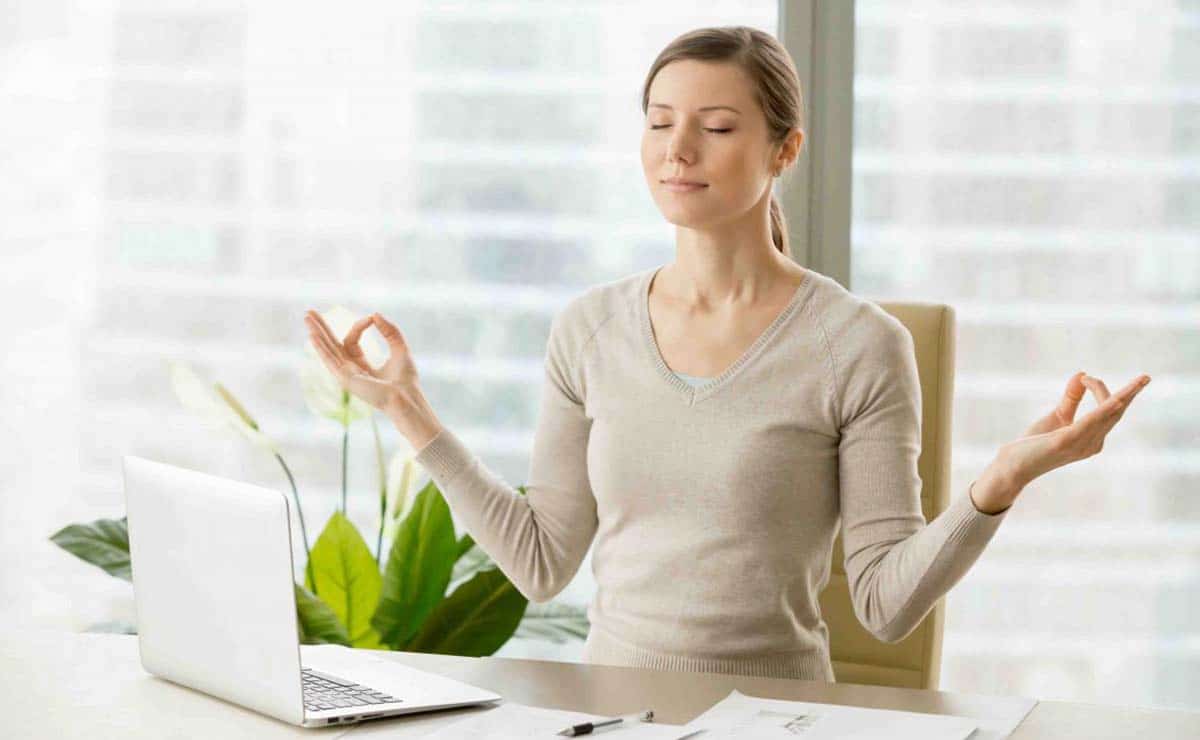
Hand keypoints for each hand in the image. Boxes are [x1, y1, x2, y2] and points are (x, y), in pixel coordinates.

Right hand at [304, 309, 420, 416]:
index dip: (359, 325)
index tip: (372, 318)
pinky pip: (330, 361)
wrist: (407, 397)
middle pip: (331, 345)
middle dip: (321, 328)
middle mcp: (350, 370)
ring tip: (307, 317)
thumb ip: (390, 331)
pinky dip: (321, 348)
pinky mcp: (346, 379)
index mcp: (361, 365)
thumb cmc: (406, 379)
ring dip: (317, 333)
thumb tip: (375, 314)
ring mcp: (347, 375)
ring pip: (328, 350)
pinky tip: (313, 336)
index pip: (352, 340)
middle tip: (309, 311)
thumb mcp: (399, 347)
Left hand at [994, 371, 1150, 491]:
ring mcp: (1080, 444)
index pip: (1110, 411)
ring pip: (1108, 416)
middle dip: (1130, 393)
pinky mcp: (1064, 441)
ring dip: (1124, 397)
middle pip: (1115, 412)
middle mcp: (1092, 444)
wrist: (1012, 466)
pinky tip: (1114, 401)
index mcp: (1093, 439)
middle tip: (1146, 377)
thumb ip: (1071, 398)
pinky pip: (1089, 423)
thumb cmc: (1033, 445)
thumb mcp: (1057, 416)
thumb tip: (1082, 374)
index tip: (1085, 377)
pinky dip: (1102, 410)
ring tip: (1141, 382)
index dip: (1103, 390)